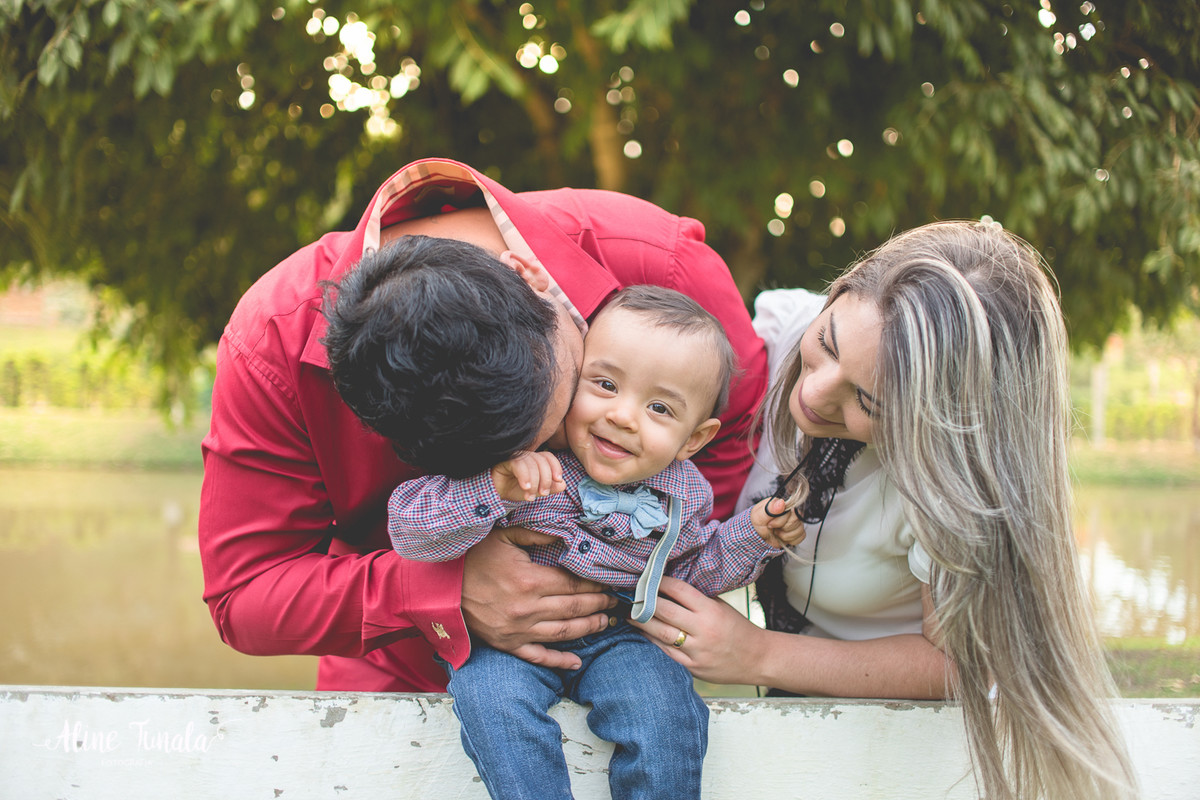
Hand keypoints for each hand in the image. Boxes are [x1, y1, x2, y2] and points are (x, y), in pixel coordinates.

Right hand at [462, 526, 615, 669]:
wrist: (440, 588)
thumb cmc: (472, 559)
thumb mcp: (504, 537)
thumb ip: (537, 535)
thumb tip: (566, 535)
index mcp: (529, 581)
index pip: (573, 586)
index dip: (594, 586)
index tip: (609, 583)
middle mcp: (527, 609)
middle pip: (574, 609)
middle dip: (599, 605)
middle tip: (615, 602)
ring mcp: (518, 631)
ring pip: (564, 633)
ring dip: (589, 628)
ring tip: (606, 622)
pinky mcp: (508, 645)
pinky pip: (538, 656)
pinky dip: (559, 661)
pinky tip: (576, 662)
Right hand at [491, 451, 565, 501]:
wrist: (495, 494)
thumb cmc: (514, 490)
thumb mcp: (534, 492)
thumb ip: (549, 488)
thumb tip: (563, 484)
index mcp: (534, 460)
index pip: (549, 457)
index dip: (556, 467)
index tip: (559, 480)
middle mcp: (526, 456)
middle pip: (542, 461)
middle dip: (545, 478)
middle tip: (542, 493)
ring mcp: (515, 457)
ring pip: (531, 463)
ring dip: (534, 481)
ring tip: (530, 495)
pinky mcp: (505, 460)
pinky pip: (518, 464)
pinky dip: (524, 476)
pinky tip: (525, 487)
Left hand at [630, 576, 768, 685]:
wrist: (758, 659)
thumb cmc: (738, 629)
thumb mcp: (720, 607)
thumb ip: (697, 599)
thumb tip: (667, 587)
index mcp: (711, 611)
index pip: (678, 591)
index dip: (659, 582)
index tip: (646, 577)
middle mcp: (703, 630)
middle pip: (665, 611)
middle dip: (644, 601)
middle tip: (630, 594)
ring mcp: (696, 651)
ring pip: (660, 633)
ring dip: (641, 622)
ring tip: (630, 614)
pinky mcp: (692, 668)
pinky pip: (665, 652)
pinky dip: (652, 640)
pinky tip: (643, 632)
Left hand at [751, 498, 806, 546]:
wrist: (757, 538)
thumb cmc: (756, 525)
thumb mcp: (758, 516)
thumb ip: (770, 509)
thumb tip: (782, 502)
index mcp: (780, 504)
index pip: (790, 511)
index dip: (781, 521)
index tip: (770, 524)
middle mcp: (790, 511)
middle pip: (796, 521)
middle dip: (783, 528)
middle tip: (772, 528)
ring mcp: (794, 521)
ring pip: (800, 529)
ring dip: (786, 535)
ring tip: (776, 533)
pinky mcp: (797, 531)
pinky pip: (801, 536)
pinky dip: (791, 540)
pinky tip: (783, 537)